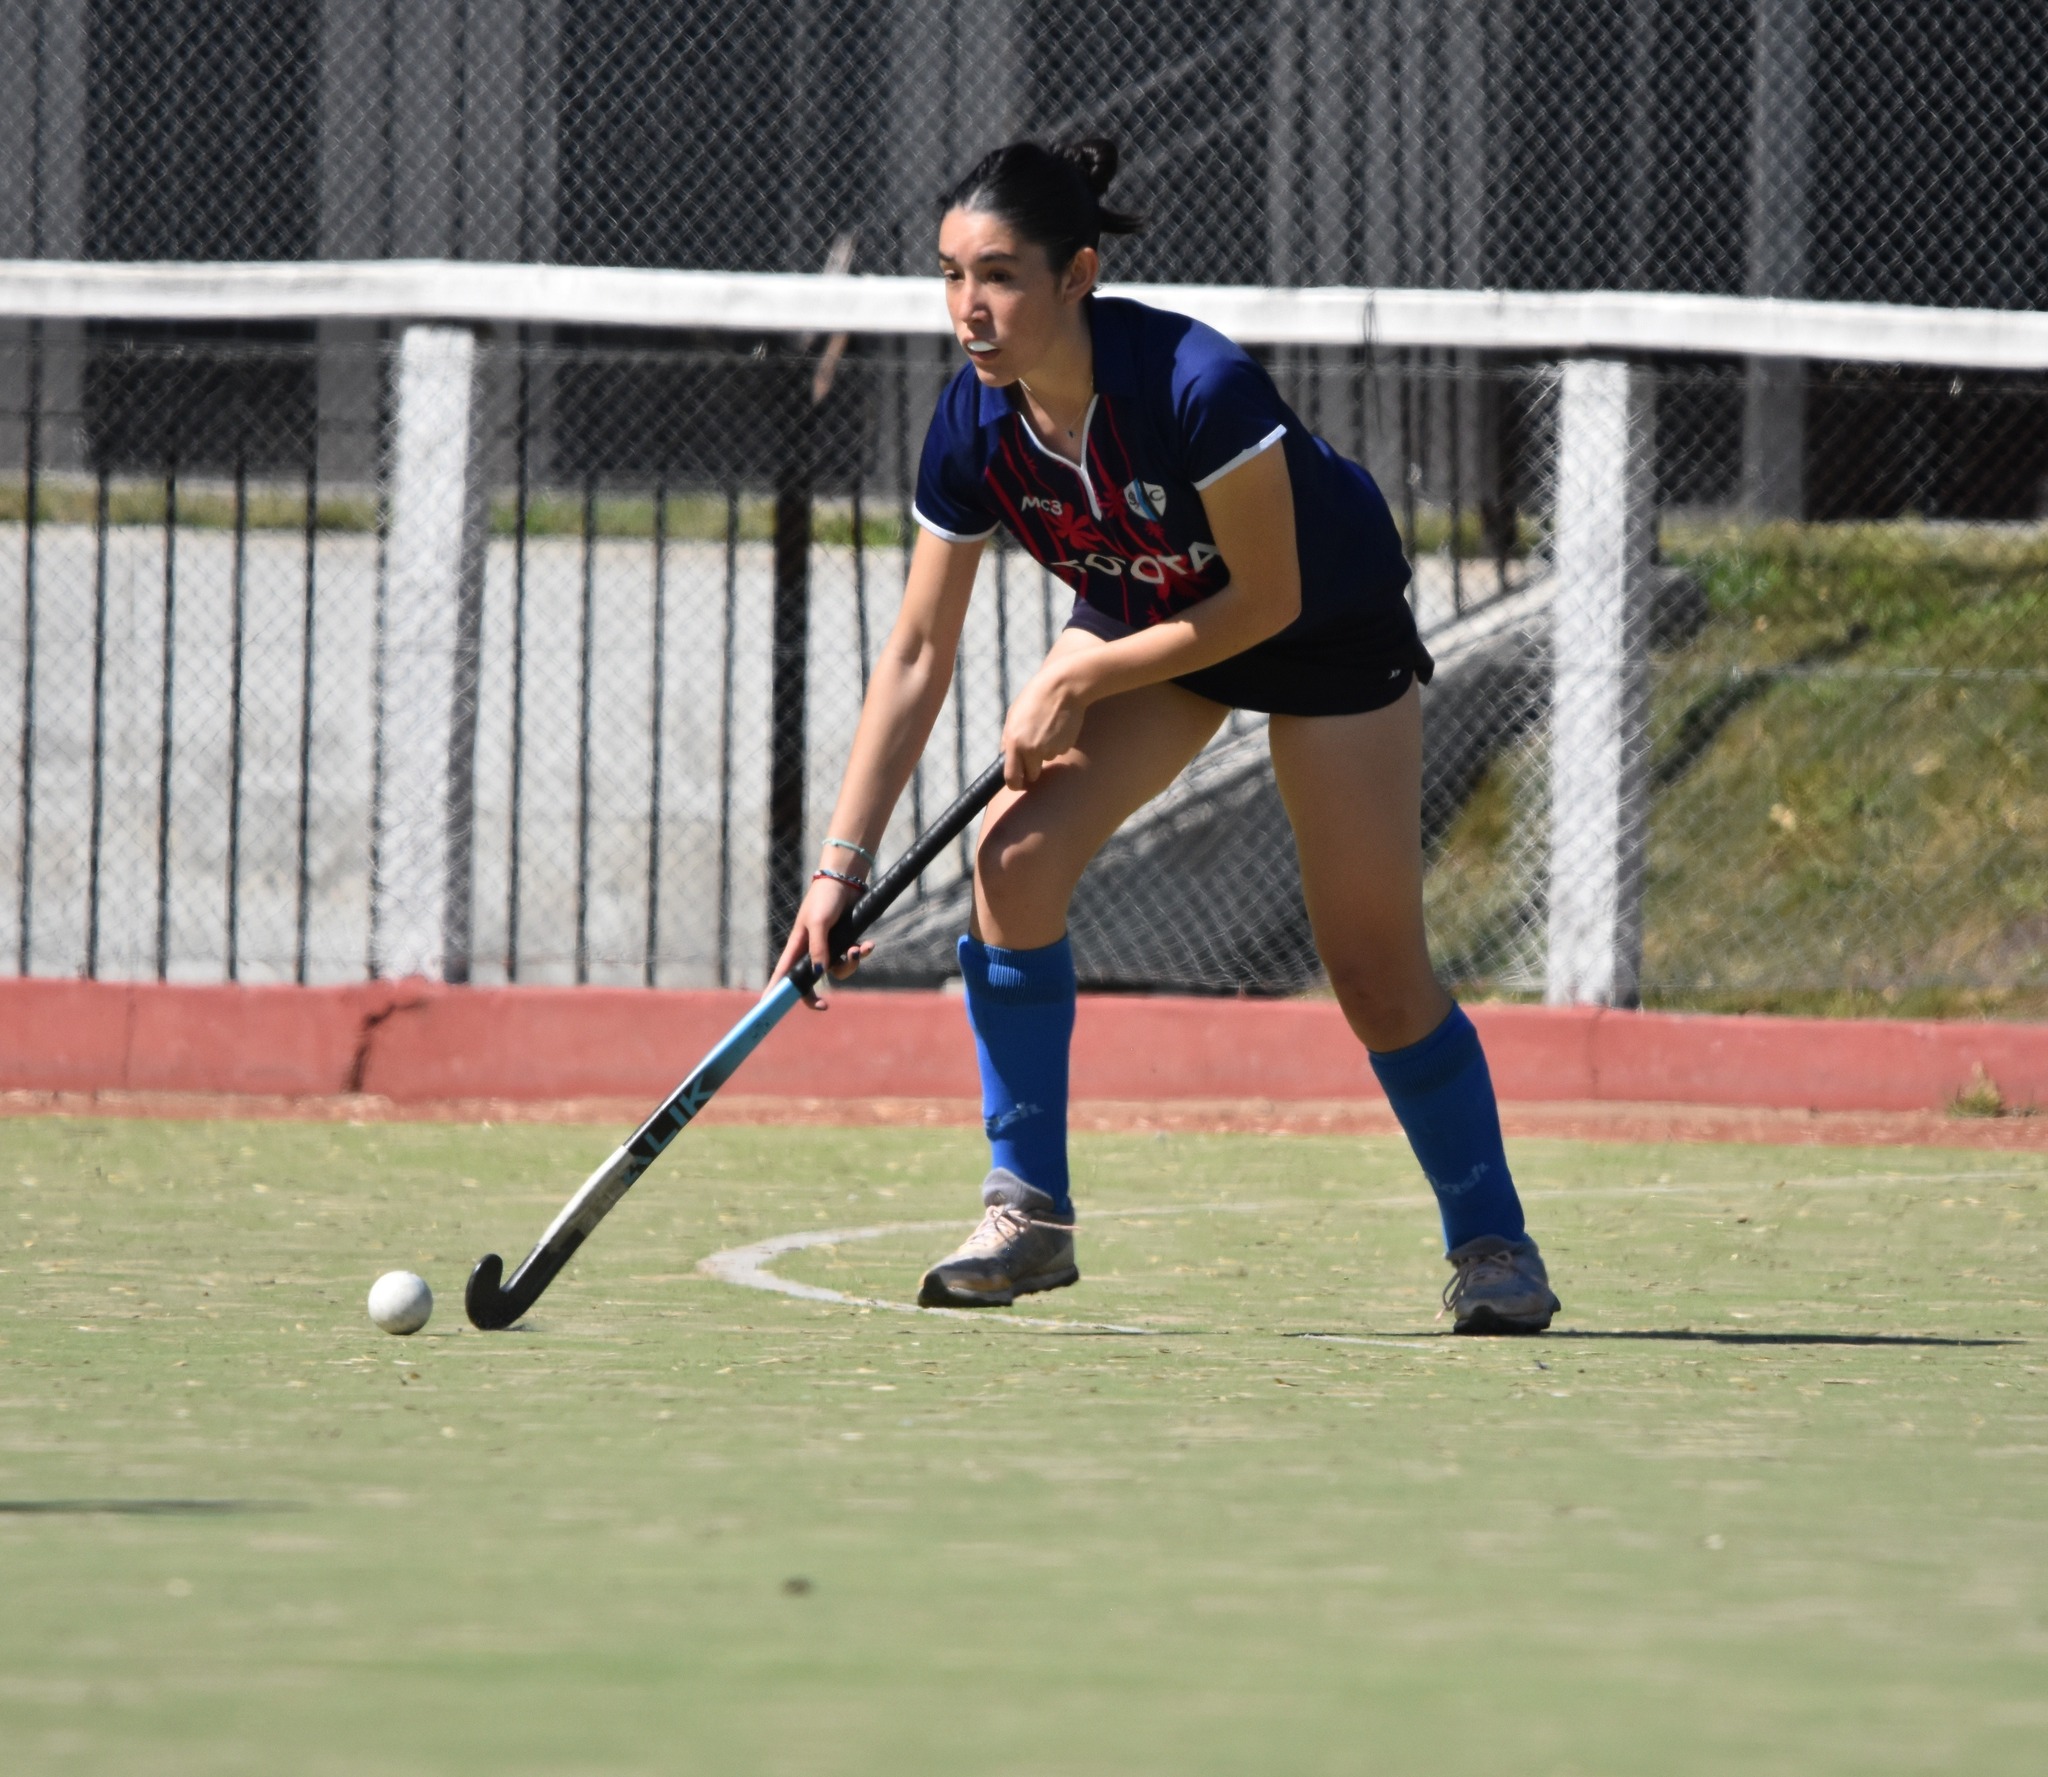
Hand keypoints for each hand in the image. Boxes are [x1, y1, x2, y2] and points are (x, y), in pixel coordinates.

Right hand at [770, 873, 873, 1008]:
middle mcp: (811, 950)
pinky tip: (869, 944)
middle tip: (825, 1006)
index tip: (768, 1007)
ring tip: (858, 949)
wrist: (846, 881)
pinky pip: (854, 956)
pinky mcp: (845, 941)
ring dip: (851, 964)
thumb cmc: (825, 898)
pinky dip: (863, 952)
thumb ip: (818, 948)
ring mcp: (829, 946)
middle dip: (817, 994)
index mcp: (797, 945)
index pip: (782, 972)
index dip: (775, 990)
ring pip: (839, 970)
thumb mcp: (818, 923)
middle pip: (810, 981)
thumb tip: (819, 974)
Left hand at [1001, 657, 1089, 788]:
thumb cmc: (1035, 699)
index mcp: (1014, 742)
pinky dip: (1057, 743)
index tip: (1018, 784)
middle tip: (1035, 754)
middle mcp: (1031, 749)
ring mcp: (1050, 749)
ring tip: (1047, 727)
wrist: (1063, 687)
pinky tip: (1057, 726)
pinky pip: (1058, 751)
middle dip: (1032, 770)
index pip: (1011, 777)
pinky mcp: (1065, 746)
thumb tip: (1005, 758)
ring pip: (1046, 760)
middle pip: (1031, 775)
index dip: (1015, 784)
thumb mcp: (1014, 716)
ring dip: (1046, 750)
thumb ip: (1008, 739)